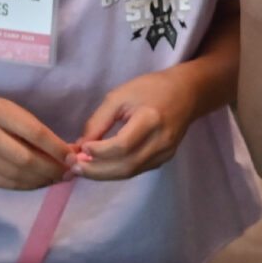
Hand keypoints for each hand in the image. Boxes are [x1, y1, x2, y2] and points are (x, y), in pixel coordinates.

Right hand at [0, 93, 75, 189]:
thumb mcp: (10, 110)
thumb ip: (35, 130)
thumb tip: (67, 153)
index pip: (34, 133)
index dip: (56, 148)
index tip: (73, 157)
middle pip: (25, 159)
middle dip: (52, 169)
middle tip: (70, 172)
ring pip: (17, 175)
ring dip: (43, 180)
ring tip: (58, 178)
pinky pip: (6, 184)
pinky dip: (28, 185)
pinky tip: (40, 181)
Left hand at [74, 71, 195, 181]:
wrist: (187, 93)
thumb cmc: (151, 88)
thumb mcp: (120, 96)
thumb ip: (99, 121)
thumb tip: (81, 145)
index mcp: (151, 119)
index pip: (123, 145)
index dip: (99, 152)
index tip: (80, 148)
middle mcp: (161, 140)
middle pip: (126, 166)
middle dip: (97, 171)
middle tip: (74, 167)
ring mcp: (165, 152)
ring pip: (131, 172)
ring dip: (104, 174)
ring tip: (84, 168)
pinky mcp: (165, 158)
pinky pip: (137, 170)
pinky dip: (117, 171)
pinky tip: (102, 165)